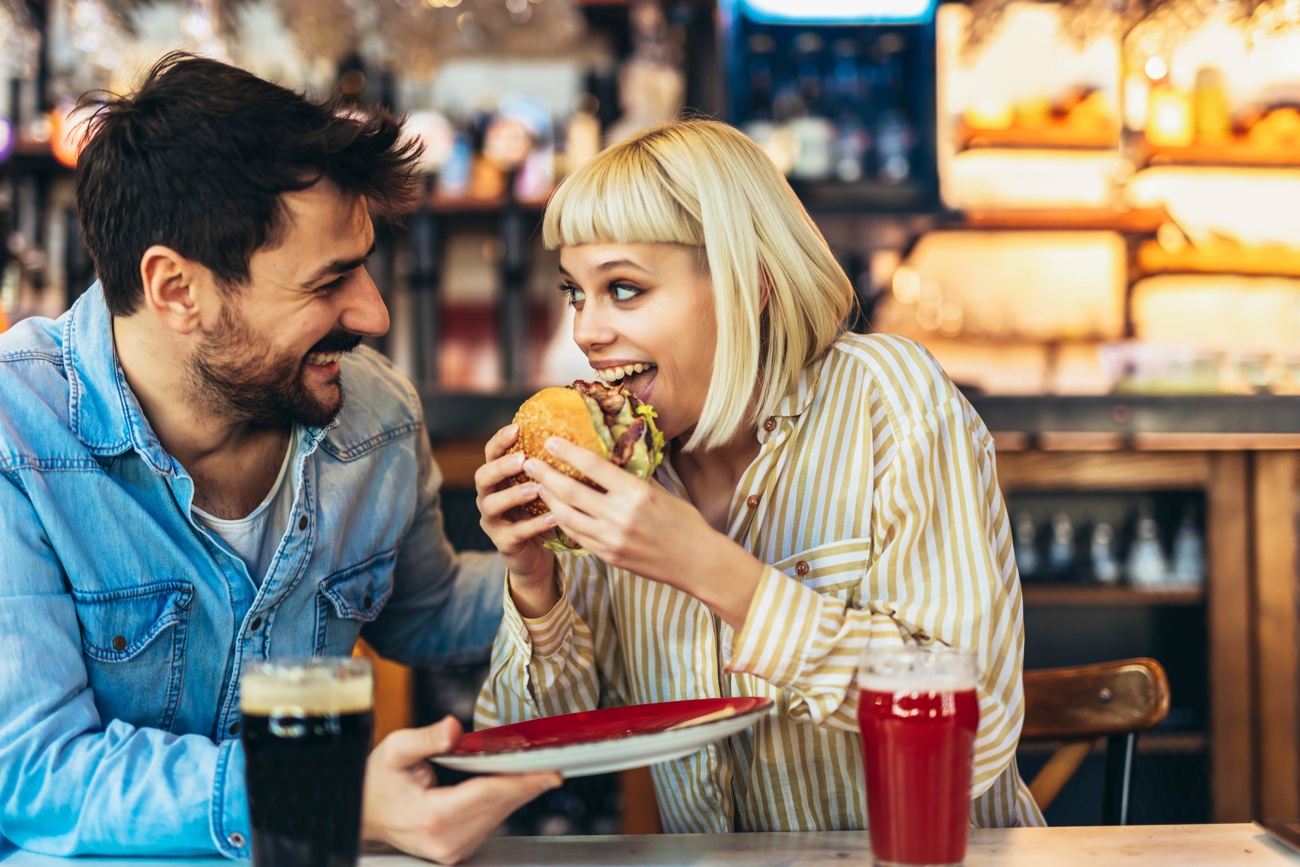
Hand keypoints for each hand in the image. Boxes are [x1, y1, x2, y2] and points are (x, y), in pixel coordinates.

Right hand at [361, 716, 560, 864]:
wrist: (363, 812)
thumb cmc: (377, 782)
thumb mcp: (395, 751)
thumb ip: (426, 739)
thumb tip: (453, 728)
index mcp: (432, 817)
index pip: (487, 795)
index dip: (522, 781)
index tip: (550, 772)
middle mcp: (446, 840)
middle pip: (500, 807)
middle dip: (529, 784)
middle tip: (556, 765)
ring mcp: (453, 849)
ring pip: (499, 816)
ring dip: (519, 793)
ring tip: (540, 770)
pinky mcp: (457, 849)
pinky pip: (490, 822)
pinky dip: (504, 802)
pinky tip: (515, 785)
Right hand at [475, 424, 558, 600]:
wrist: (536, 555)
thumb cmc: (540, 513)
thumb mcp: (541, 487)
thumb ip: (546, 468)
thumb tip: (572, 439)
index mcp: (497, 479)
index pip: (490, 454)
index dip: (499, 441)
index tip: (515, 428)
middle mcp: (488, 497)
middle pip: (482, 477)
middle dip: (501, 467)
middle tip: (522, 461)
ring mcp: (493, 521)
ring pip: (492, 505)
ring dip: (514, 495)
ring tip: (536, 489)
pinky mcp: (503, 542)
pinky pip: (516, 532)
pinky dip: (534, 524)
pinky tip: (553, 517)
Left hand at [524, 438, 763, 627]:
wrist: (697, 562)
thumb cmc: (683, 521)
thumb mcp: (659, 492)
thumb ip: (629, 479)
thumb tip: (604, 461)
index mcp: (635, 493)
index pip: (593, 466)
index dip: (567, 452)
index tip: (550, 441)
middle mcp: (619, 515)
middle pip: (570, 491)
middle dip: (545, 475)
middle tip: (529, 463)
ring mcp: (611, 539)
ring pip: (566, 517)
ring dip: (548, 499)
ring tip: (538, 486)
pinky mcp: (608, 556)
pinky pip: (577, 536)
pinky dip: (563, 522)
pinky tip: (555, 511)